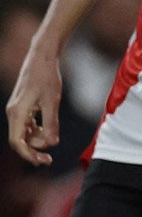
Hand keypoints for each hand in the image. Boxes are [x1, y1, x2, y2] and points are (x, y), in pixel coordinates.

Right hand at [6, 43, 62, 164]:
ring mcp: (16, 109)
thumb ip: (51, 123)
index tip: (44, 160)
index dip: (29, 154)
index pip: (18, 142)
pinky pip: (26, 124)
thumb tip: (52, 143)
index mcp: (17, 113)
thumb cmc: (47, 76)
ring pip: (23, 132)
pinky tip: (47, 129)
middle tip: (50, 157)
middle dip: (34, 149)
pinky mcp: (22, 105)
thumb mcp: (53, 101)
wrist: (42, 56)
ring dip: (36, 139)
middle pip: (19, 140)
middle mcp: (13, 112)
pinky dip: (36, 130)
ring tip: (52, 137)